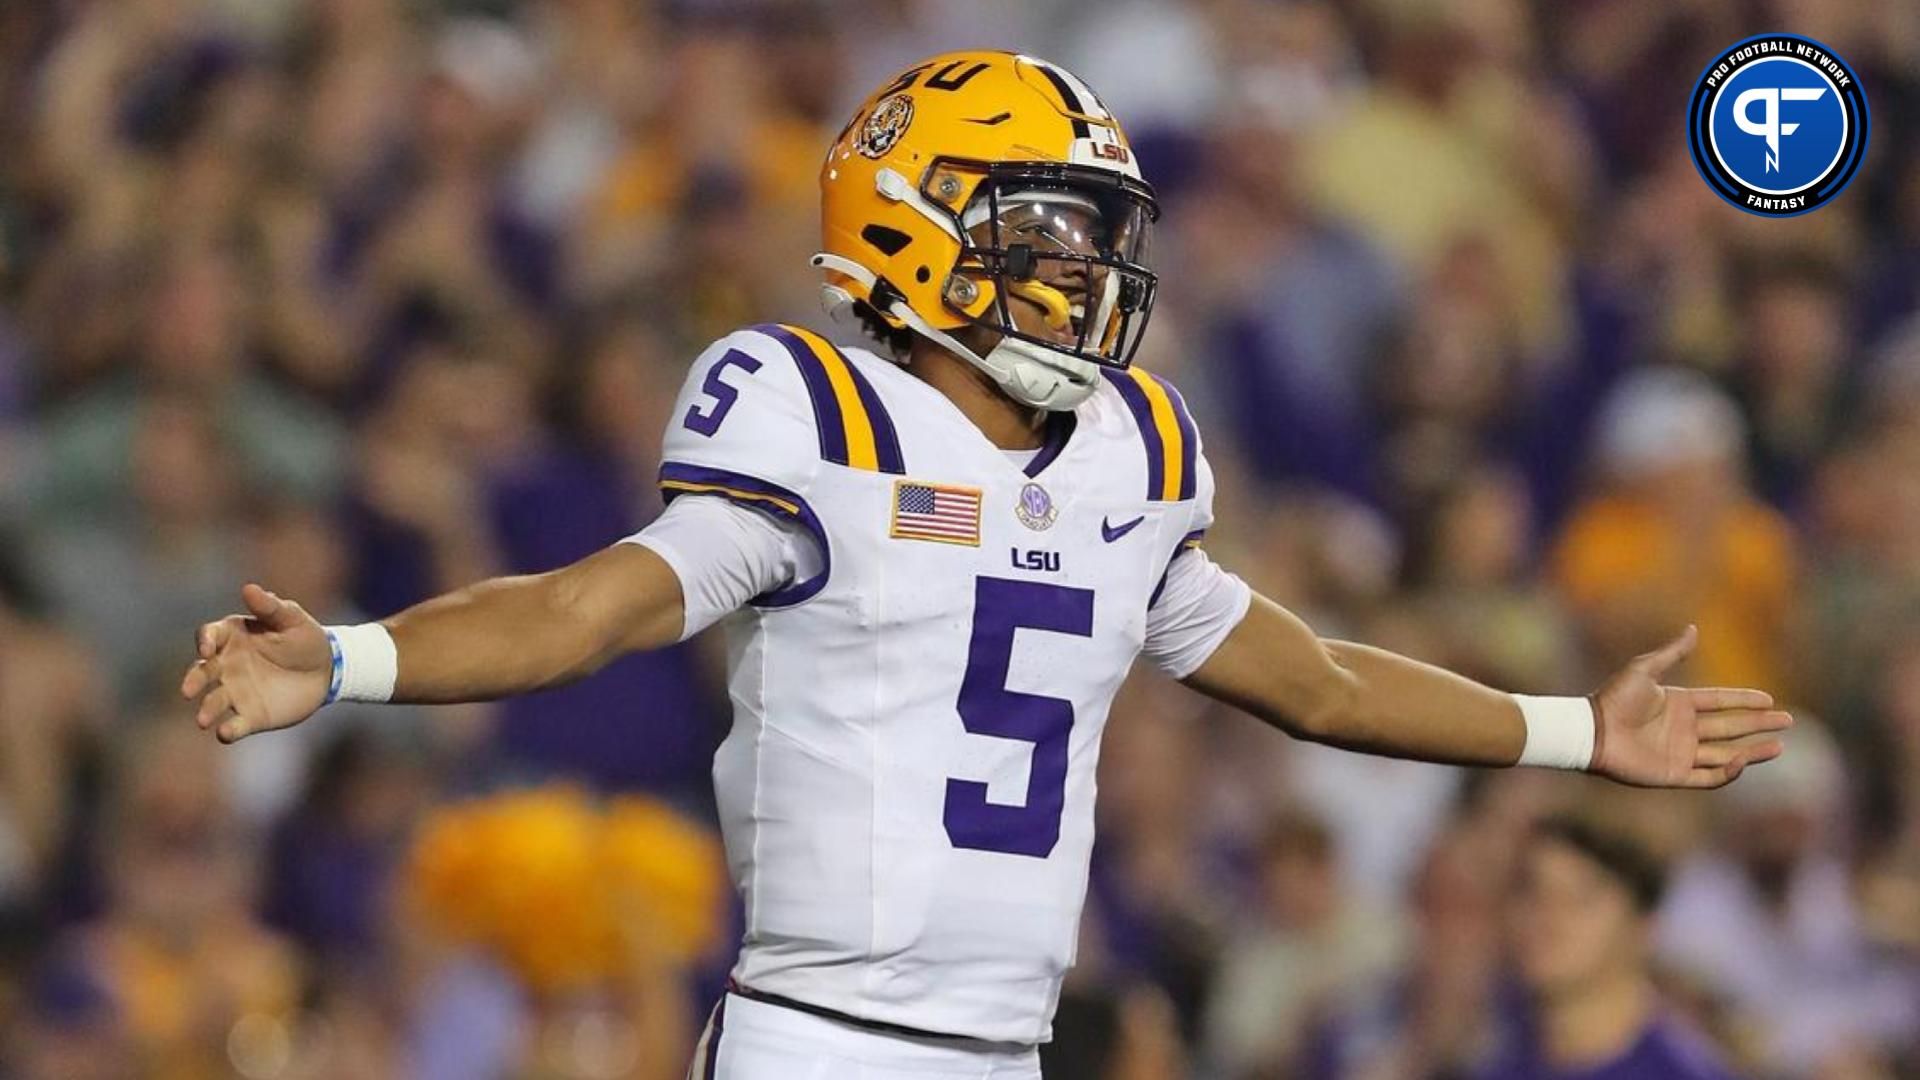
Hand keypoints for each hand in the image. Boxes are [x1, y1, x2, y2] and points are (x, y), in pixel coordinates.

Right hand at [180, 584, 331, 742]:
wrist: (327, 669)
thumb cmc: (305, 638)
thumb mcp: (292, 618)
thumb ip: (270, 607)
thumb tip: (248, 588)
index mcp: (232, 637)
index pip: (209, 636)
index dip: (204, 641)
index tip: (206, 649)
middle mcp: (226, 666)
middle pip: (202, 672)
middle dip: (193, 680)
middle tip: (187, 690)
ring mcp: (236, 692)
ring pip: (213, 702)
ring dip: (206, 710)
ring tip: (204, 720)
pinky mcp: (250, 716)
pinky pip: (235, 724)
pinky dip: (227, 731)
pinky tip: (225, 733)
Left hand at [1589, 625, 1792, 787]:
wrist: (1592, 731)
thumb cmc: (1614, 698)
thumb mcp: (1644, 669)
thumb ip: (1671, 652)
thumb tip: (1693, 627)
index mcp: (1680, 703)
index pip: (1721, 702)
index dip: (1744, 700)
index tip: (1770, 700)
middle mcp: (1684, 729)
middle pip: (1731, 727)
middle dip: (1759, 724)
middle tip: (1787, 721)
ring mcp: (1681, 752)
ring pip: (1726, 754)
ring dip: (1753, 752)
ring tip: (1779, 746)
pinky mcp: (1674, 774)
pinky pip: (1709, 777)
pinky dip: (1729, 771)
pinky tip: (1744, 760)